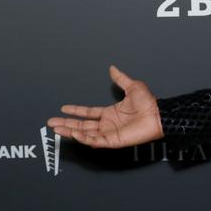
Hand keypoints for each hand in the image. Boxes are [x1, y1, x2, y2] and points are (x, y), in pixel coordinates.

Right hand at [46, 65, 163, 147]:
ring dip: (70, 131)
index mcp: (110, 113)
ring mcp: (109, 133)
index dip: (75, 111)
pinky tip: (74, 133)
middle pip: (82, 125)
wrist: (158, 114)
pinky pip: (95, 141)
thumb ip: (120, 78)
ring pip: (85, 134)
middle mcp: (108, 124)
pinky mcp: (113, 141)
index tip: (63, 109)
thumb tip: (113, 68)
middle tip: (51, 123)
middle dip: (66, 124)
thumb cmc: (149, 103)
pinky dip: (84, 138)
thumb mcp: (132, 86)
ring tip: (57, 129)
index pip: (88, 113)